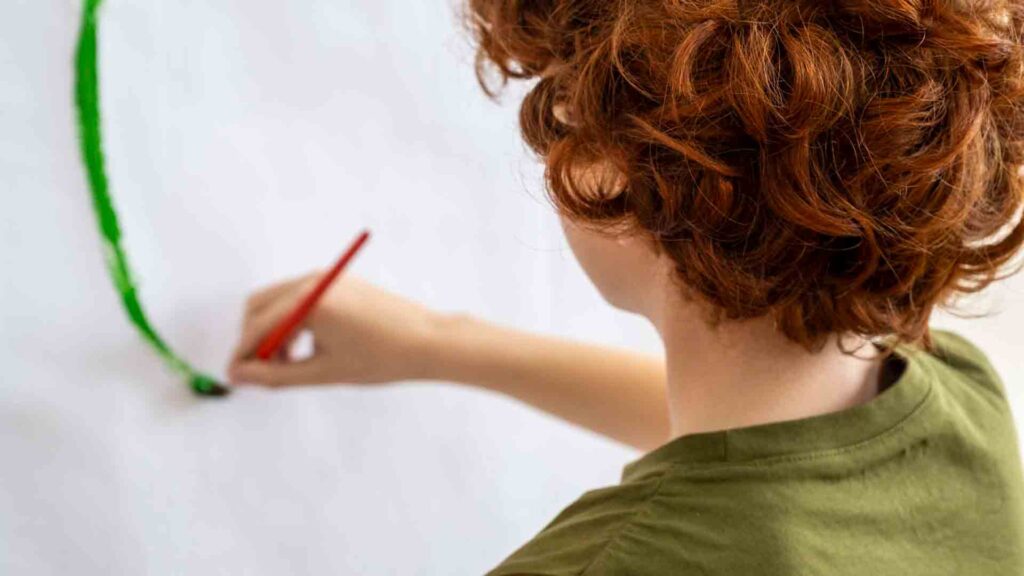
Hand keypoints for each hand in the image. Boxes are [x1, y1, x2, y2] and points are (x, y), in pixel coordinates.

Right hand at [226, 273, 441, 387]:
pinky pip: (300, 299)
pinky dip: (293, 323)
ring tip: (288, 367)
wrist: (428, 342)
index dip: (242, 354)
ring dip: (274, 333)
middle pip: (260, 306)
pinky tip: (304, 350)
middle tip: (261, 374)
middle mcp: (314, 281)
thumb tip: (241, 376)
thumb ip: (276, 376)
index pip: (258, 326)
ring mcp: (327, 278)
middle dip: (254, 339)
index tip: (234, 377)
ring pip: (279, 303)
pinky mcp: (338, 283)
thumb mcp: (323, 372)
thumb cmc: (382, 358)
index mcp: (310, 301)